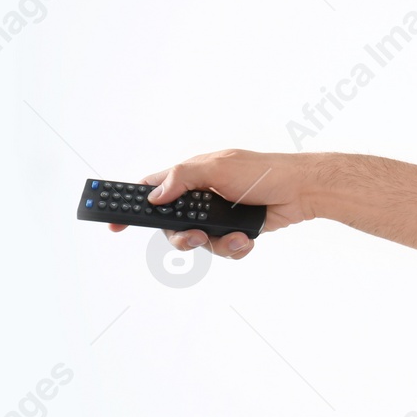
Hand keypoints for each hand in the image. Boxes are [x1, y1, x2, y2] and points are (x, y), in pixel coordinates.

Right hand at [106, 148, 318, 259]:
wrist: (302, 191)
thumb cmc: (263, 171)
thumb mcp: (218, 167)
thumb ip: (183, 177)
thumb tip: (154, 196)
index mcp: (191, 176)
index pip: (152, 189)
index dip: (131, 205)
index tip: (114, 225)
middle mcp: (201, 197)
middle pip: (171, 226)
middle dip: (181, 236)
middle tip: (194, 237)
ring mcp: (218, 215)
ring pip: (198, 242)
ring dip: (215, 244)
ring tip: (234, 236)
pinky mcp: (236, 231)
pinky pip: (223, 249)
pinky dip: (234, 247)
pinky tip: (247, 238)